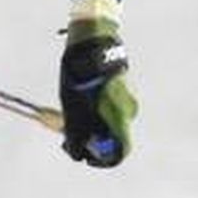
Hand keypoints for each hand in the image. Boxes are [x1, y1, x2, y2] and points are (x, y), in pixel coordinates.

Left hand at [58, 11, 136, 167]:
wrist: (93, 37)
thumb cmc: (81, 72)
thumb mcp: (73, 104)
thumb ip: (77, 131)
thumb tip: (76, 152)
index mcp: (120, 113)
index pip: (122, 149)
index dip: (103, 159)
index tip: (85, 156)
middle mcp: (129, 109)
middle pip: (113, 138)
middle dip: (92, 141)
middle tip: (68, 137)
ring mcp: (128, 98)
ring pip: (110, 123)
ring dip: (91, 126)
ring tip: (69, 115)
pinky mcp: (122, 89)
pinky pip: (111, 109)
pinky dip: (96, 113)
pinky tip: (79, 102)